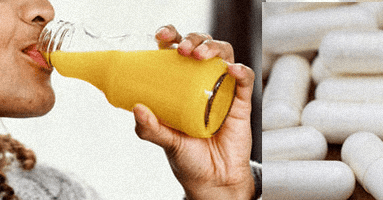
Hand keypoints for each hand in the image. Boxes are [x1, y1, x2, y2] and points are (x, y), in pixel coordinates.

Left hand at [131, 25, 254, 199]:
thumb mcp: (166, 141)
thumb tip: (138, 108)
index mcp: (181, 85)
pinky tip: (231, 70)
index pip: (176, 51)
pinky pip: (244, 80)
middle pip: (202, 46)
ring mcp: (223, 90)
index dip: (171, 37)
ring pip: (224, 55)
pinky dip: (240, 71)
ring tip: (201, 55)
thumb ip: (151, 128)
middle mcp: (203, 83)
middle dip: (193, 39)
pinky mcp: (241, 102)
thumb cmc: (190, 159)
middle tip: (183, 49)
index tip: (161, 37)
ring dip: (214, 48)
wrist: (214, 181)